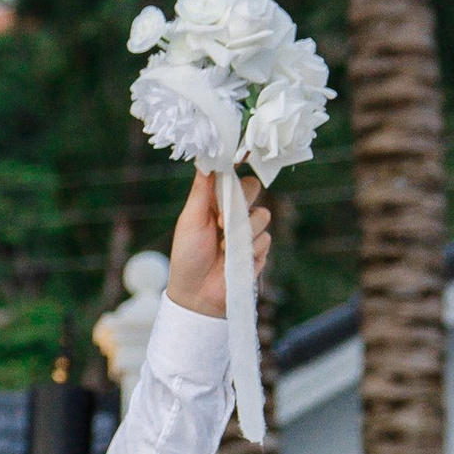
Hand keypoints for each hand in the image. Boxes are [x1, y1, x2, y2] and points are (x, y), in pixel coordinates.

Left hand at [162, 163, 270, 320]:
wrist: (197, 294)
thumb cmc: (188, 255)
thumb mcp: (190, 218)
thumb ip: (201, 190)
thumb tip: (206, 159)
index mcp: (216, 202)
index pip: (233, 176)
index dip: (237, 169)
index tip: (240, 160)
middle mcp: (234, 213)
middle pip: (254, 188)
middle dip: (242, 201)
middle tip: (222, 219)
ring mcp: (248, 232)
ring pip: (263, 215)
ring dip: (242, 231)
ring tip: (223, 246)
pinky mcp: (258, 251)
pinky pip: (265, 239)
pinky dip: (249, 249)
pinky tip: (233, 259)